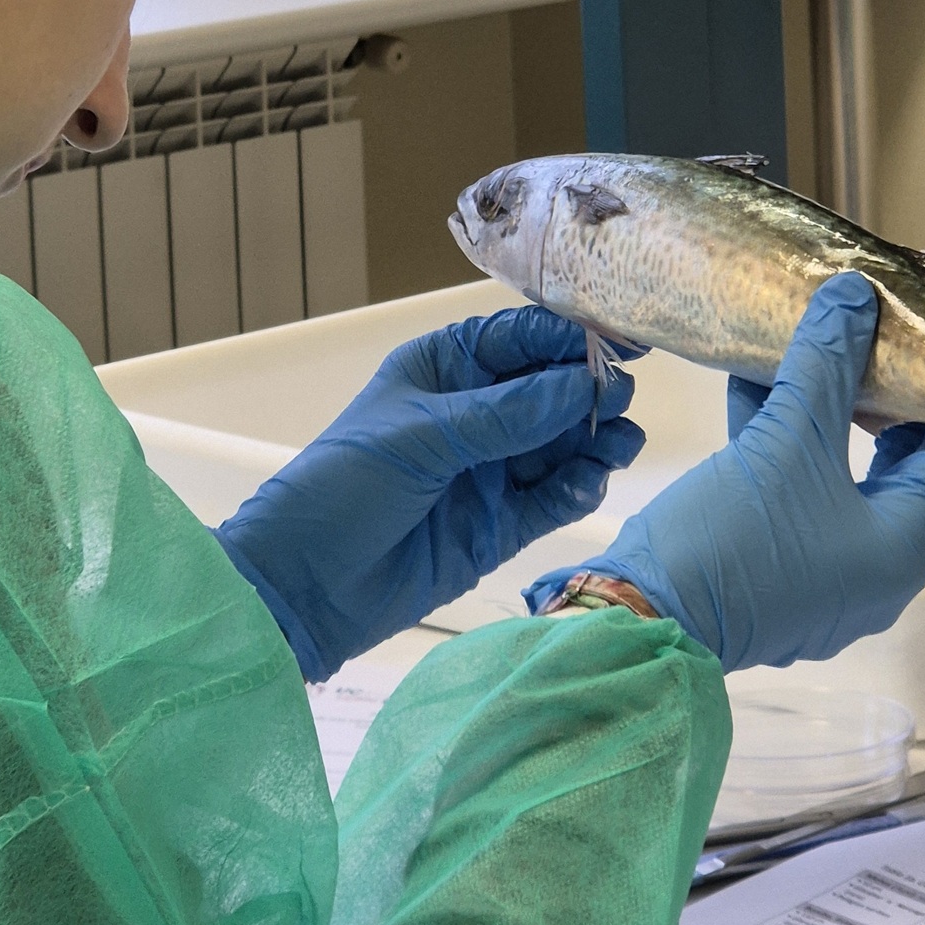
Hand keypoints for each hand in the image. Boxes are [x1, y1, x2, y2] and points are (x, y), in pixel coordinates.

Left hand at [216, 308, 643, 679]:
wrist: (307, 585)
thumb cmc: (343, 488)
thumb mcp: (420, 438)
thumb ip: (505, 415)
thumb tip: (580, 384)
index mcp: (444, 370)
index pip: (518, 339)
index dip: (568, 338)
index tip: (618, 343)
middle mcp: (474, 413)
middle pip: (551, 391)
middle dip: (588, 391)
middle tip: (617, 399)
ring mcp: (490, 470)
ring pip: (562, 445)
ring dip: (594, 441)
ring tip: (617, 445)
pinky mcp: (501, 524)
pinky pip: (553, 498)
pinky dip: (576, 488)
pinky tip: (587, 484)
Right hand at [526, 272, 924, 670]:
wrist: (646, 617)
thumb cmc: (737, 537)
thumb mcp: (786, 440)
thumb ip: (824, 364)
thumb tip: (853, 293)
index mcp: (905, 544)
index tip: (920, 341)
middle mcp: (877, 567)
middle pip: (894, 466)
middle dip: (874, 398)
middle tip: (859, 337)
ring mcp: (824, 575)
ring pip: (835, 479)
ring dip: (817, 418)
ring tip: (800, 352)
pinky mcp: (772, 573)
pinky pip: (793, 499)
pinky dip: (780, 451)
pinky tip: (750, 392)